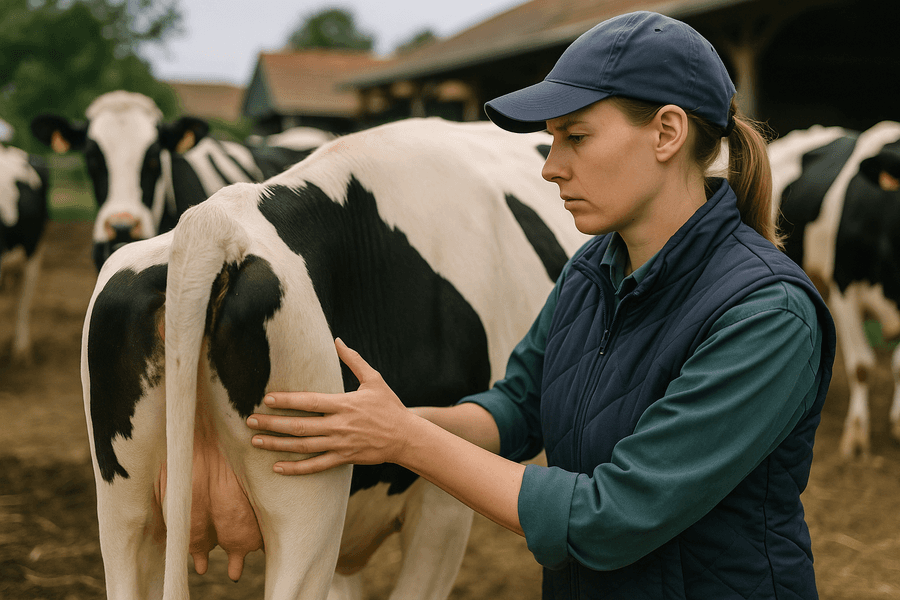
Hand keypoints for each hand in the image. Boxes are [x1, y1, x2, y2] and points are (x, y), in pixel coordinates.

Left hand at [246, 338, 415, 474]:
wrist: (406, 437)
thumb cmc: (389, 406)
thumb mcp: (374, 379)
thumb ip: (354, 360)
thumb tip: (337, 340)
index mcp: (344, 404)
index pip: (310, 402)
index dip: (287, 401)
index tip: (266, 399)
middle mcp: (339, 425)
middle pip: (300, 426)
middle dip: (272, 424)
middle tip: (250, 421)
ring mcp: (340, 444)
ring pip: (303, 446)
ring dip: (277, 445)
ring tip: (255, 442)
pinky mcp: (343, 458)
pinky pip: (315, 466)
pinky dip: (296, 468)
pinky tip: (277, 468)